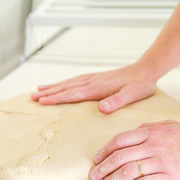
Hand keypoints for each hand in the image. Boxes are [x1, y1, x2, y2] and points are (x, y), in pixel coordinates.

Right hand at [31, 63, 157, 113]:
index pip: (72, 94)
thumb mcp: (132, 96)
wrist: (146, 70)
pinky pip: (76, 79)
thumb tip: (101, 108)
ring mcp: (94, 78)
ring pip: (69, 82)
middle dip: (49, 93)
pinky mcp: (97, 77)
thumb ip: (116, 102)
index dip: (56, 98)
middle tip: (32, 96)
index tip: (41, 101)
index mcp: (98, 88)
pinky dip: (65, 82)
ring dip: (53, 86)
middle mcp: (93, 82)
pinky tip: (61, 83)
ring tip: (39, 89)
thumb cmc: (140, 85)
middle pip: (66, 87)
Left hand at [89, 120, 179, 179]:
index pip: (120, 140)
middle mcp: (153, 146)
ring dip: (112, 179)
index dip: (105, 150)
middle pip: (120, 157)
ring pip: (128, 171)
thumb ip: (148, 127)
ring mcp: (160, 162)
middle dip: (103, 167)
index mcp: (151, 132)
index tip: (97, 158)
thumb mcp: (168, 124)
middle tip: (94, 175)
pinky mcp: (169, 178)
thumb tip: (132, 133)